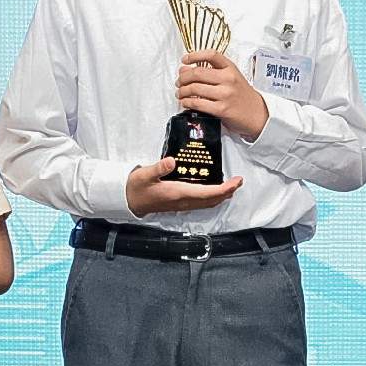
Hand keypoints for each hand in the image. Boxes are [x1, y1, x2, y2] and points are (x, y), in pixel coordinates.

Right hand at [125, 160, 243, 216]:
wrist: (127, 201)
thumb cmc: (136, 188)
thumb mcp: (144, 174)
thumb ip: (158, 168)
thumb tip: (171, 162)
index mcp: (178, 193)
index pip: (207, 193)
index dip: (224, 189)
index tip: (235, 182)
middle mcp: (183, 201)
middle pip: (212, 200)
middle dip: (228, 192)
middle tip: (239, 181)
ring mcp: (181, 204)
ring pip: (207, 203)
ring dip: (221, 195)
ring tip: (231, 186)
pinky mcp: (179, 203)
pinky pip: (201, 203)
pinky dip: (212, 197)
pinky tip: (214, 191)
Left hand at [174, 54, 270, 141]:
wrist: (257, 113)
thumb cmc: (242, 95)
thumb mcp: (232, 77)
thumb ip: (212, 72)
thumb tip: (185, 69)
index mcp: (230, 68)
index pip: (211, 55)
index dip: (194, 55)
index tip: (185, 60)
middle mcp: (228, 79)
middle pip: (197, 73)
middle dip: (183, 77)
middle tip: (179, 81)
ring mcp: (225, 94)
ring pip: (195, 88)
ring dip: (182, 91)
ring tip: (180, 93)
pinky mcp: (221, 109)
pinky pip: (198, 104)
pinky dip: (187, 102)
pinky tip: (185, 102)